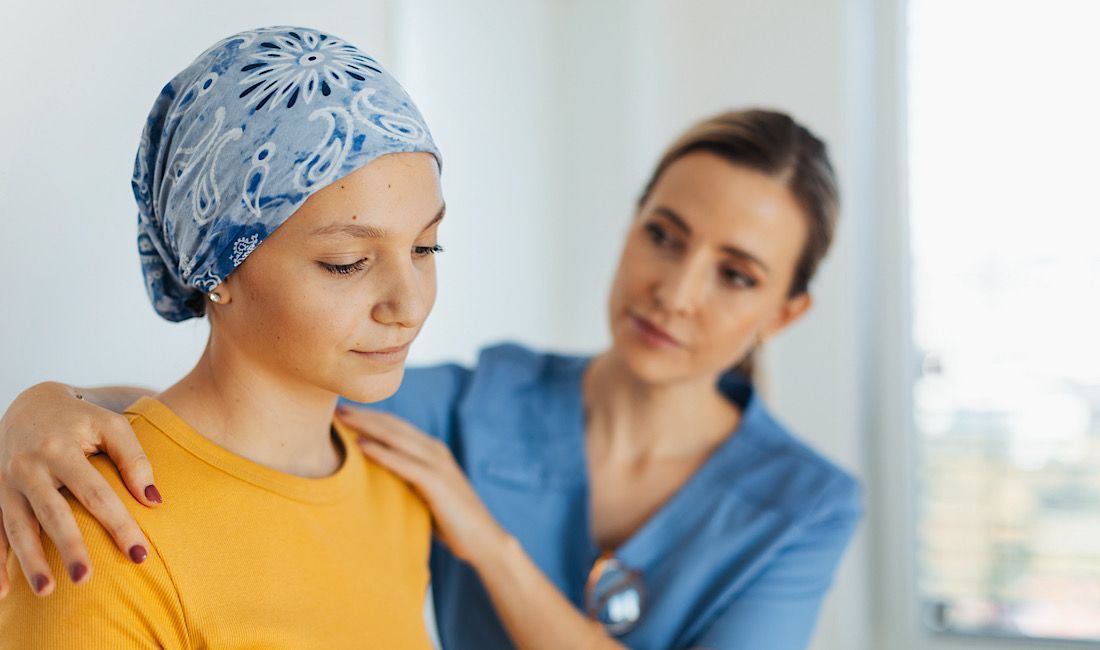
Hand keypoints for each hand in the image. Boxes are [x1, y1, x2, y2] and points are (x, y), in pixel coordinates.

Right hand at [0, 382, 157, 596]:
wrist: (30, 404)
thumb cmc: (81, 419)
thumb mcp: (111, 426)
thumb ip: (135, 460)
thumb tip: (155, 501)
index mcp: (60, 449)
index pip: (96, 494)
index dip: (119, 524)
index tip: (140, 554)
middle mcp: (28, 467)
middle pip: (52, 514)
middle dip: (68, 548)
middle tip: (87, 580)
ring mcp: (6, 483)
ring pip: (17, 528)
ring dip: (30, 562)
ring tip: (47, 592)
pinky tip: (3, 592)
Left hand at [336, 406, 509, 565]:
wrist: (484, 539)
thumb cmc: (453, 521)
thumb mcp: (426, 493)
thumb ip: (408, 480)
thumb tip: (379, 479)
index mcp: (433, 451)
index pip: (397, 426)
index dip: (371, 416)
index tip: (346, 412)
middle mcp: (435, 450)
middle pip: (394, 425)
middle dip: (365, 415)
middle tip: (337, 407)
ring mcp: (437, 464)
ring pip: (396, 437)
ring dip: (368, 426)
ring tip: (343, 419)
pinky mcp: (436, 482)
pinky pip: (403, 462)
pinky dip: (381, 452)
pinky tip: (360, 446)